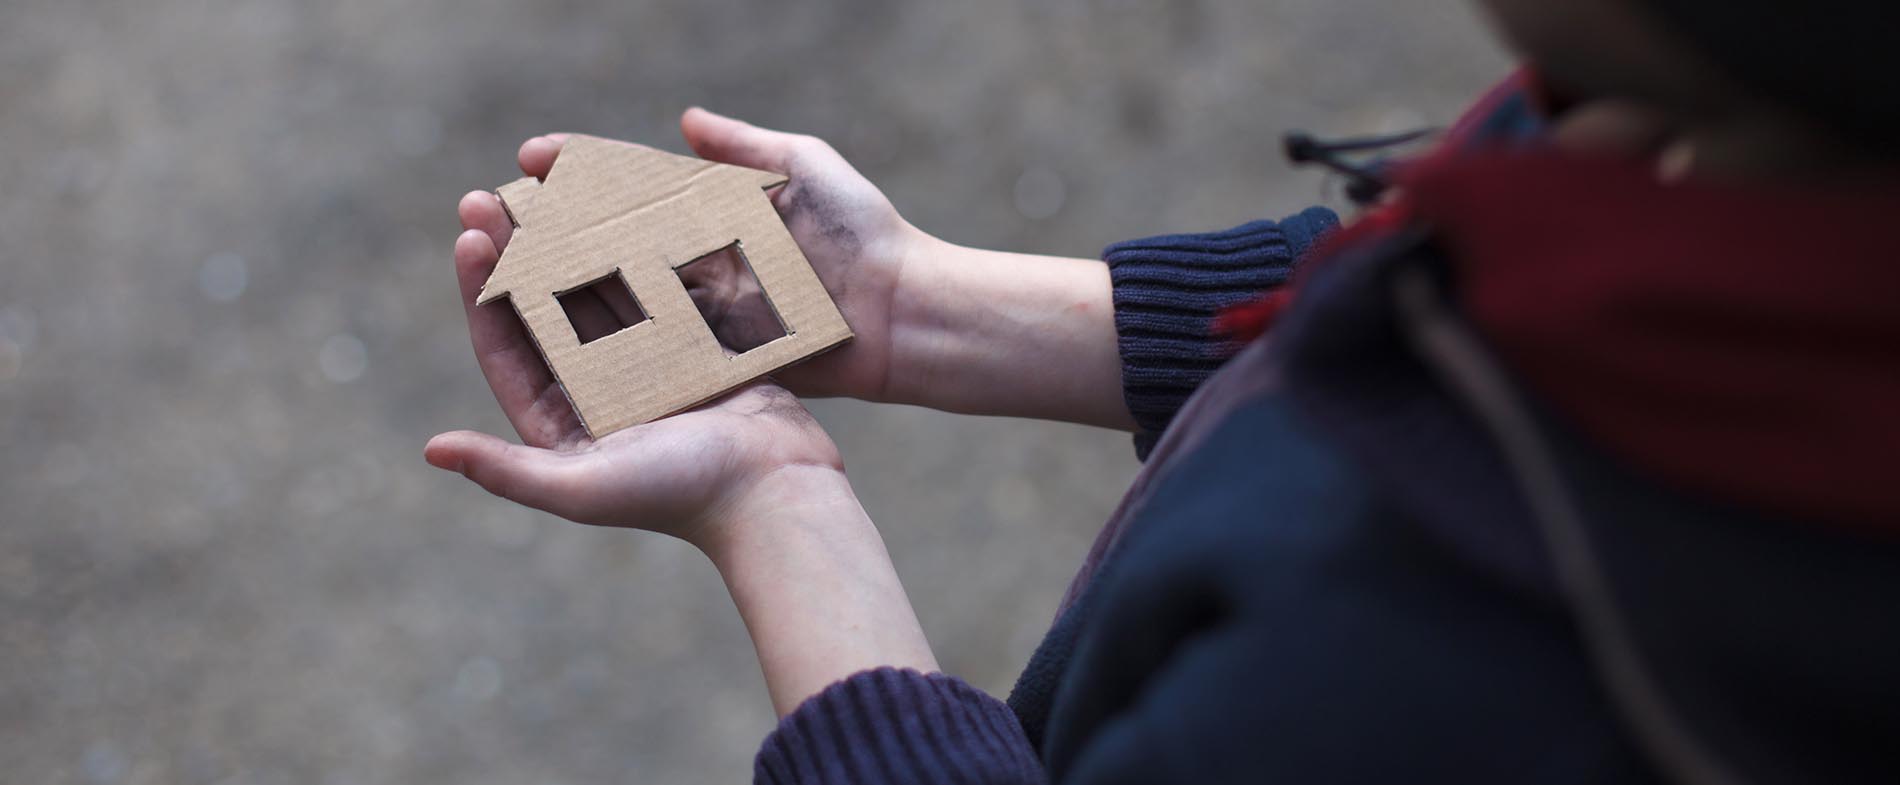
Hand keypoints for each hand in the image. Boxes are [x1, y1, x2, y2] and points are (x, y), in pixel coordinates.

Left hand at [427, 189, 843, 551]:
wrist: (780, 491)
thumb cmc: (683, 494)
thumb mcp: (583, 488)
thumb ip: (507, 472)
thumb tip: (431, 449)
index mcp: (564, 427)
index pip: (507, 349)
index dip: (482, 292)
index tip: (468, 238)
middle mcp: (599, 395)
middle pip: (543, 311)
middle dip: (514, 253)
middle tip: (487, 195)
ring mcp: (647, 369)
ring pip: (595, 290)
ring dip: (566, 241)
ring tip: (541, 187)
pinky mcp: (693, 349)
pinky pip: (653, 288)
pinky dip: (633, 249)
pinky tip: (613, 204)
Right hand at [509, 109, 924, 400]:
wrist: (906, 314)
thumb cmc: (865, 235)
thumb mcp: (805, 170)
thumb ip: (745, 146)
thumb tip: (683, 122)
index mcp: (713, 217)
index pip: (628, 187)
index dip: (579, 171)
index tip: (530, 155)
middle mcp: (696, 267)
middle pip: (602, 240)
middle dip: (544, 221)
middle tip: (486, 204)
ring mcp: (698, 316)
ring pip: (608, 290)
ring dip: (549, 272)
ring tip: (493, 252)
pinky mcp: (707, 359)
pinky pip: (639, 342)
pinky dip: (589, 329)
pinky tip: (537, 313)